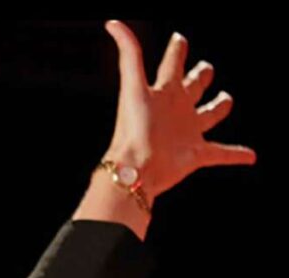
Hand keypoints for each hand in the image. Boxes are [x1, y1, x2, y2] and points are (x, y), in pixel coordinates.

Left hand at [103, 20, 256, 201]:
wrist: (136, 168)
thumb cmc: (133, 128)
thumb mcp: (133, 86)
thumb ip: (129, 54)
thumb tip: (112, 23)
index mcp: (163, 91)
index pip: (172, 64)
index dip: (177, 50)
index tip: (179, 39)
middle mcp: (176, 109)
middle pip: (193, 86)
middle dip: (200, 76)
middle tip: (205, 69)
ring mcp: (187, 132)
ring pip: (209, 115)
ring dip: (218, 108)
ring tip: (225, 101)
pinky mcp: (197, 154)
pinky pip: (222, 154)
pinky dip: (236, 155)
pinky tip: (251, 156)